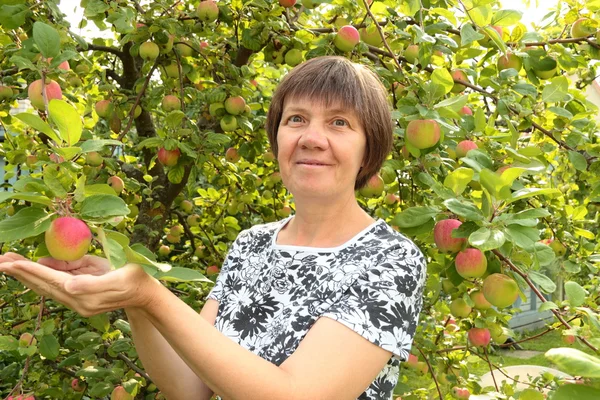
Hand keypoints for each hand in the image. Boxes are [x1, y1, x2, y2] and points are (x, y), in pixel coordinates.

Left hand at [0, 252, 155, 316]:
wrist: (145, 295)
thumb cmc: (135, 280)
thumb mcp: (117, 278)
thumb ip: (91, 282)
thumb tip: (67, 285)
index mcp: (84, 295)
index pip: (51, 280)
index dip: (30, 270)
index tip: (10, 263)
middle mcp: (76, 300)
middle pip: (43, 284)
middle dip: (21, 272)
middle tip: (0, 260)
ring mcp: (77, 299)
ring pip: (46, 285)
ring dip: (27, 274)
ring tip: (8, 262)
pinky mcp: (80, 295)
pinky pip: (55, 284)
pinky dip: (40, 276)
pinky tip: (33, 268)